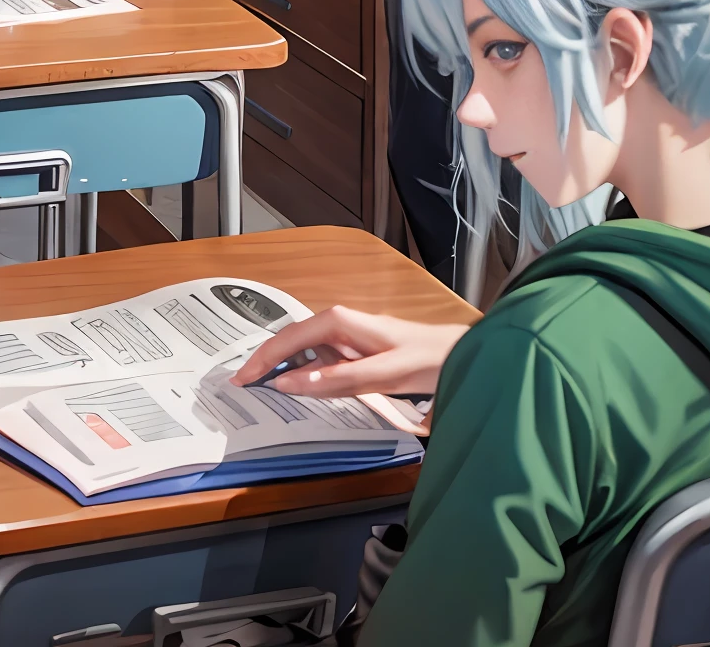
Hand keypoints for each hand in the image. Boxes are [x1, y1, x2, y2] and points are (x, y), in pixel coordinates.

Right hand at [233, 302, 468, 399]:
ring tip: (265, 389)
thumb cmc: (430, 359)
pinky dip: (308, 374)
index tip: (241, 379)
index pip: (290, 338)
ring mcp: (352, 338)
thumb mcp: (386, 372)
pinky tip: (306, 389)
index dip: (264, 359)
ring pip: (308, 351)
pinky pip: (325, 362)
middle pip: (294, 340)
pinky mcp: (362, 352)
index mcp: (342, 321)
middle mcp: (343, 323)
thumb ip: (339, 378)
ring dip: (286, 367)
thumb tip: (291, 383)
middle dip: (268, 361)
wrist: (468, 356)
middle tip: (245, 386)